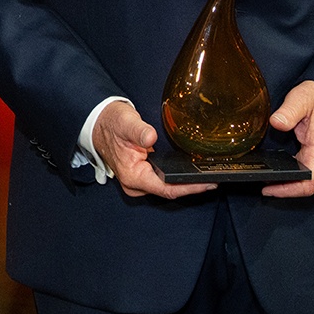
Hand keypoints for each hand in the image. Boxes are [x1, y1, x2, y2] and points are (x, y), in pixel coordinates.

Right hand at [92, 100, 215, 199]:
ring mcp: (139, 181)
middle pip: (169, 191)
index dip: (188, 187)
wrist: (99, 122)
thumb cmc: (111, 123)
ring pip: (167, 187)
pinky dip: (177, 177)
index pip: (167, 188)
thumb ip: (139, 131)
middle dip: (191, 186)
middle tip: (214, 177)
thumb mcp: (126, 122)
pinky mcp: (142, 175)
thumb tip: (150, 137)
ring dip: (185, 182)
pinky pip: (163, 181)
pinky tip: (190, 171)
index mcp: (132, 176)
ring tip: (206, 175)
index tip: (207, 184)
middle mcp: (136, 184)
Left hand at [263, 80, 313, 197]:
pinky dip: (294, 174)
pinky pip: (309, 172)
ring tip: (268, 178)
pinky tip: (281, 168)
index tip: (269, 189)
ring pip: (307, 180)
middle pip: (305, 185)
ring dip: (288, 182)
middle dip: (283, 187)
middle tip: (262, 182)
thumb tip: (276, 123)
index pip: (308, 183)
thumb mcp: (302, 99)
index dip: (287, 190)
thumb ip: (288, 111)